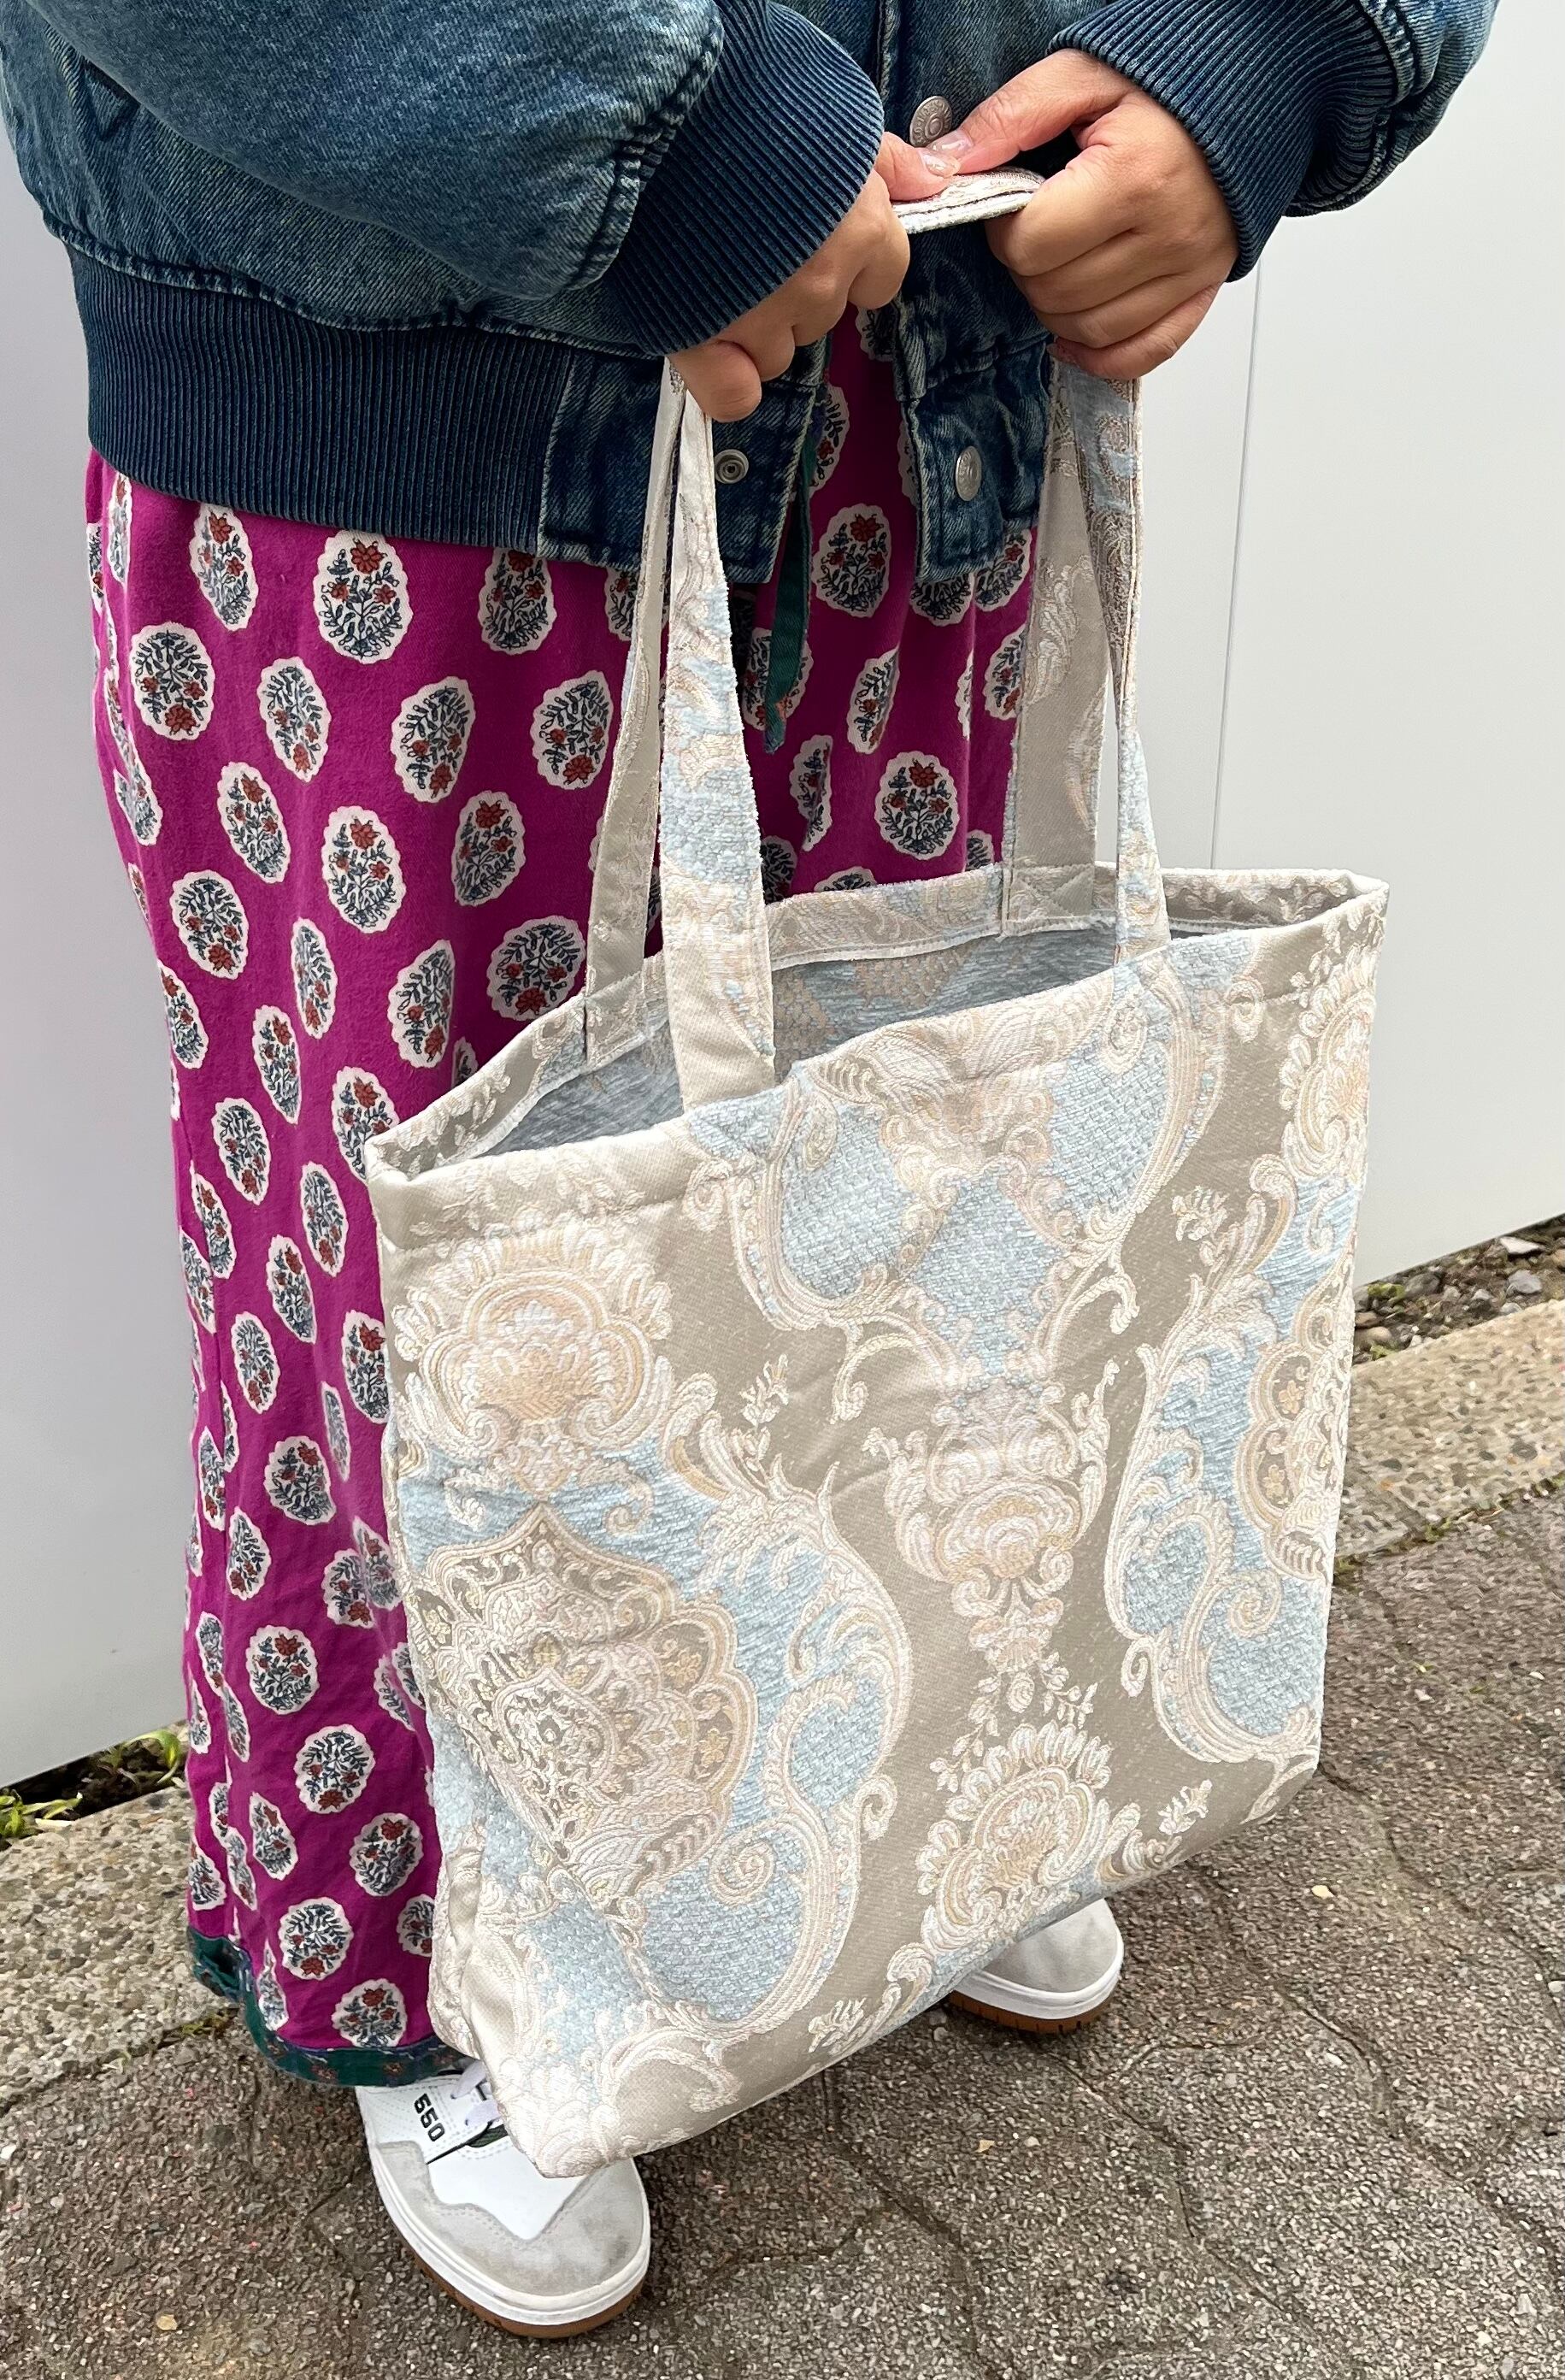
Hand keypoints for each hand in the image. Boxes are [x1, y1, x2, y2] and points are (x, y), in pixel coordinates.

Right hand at [670, 136, 946, 419]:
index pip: (881, 278)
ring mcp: (763, 316)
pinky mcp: (706, 341)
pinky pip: (735, 395)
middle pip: (821, 316)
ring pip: (775, 352)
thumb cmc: (751, 105)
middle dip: (793, 290)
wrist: (663, 111)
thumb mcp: (834, 118)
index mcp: (860, 229)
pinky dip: (727, 380)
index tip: (814, 241)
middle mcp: (820, 281)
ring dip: (752, 326)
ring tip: (711, 268)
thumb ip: (886, 160)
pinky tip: (709, 343)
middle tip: (748, 241)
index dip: (851, 264)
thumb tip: (936, 178)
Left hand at [929, 52, 1236, 376]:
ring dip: (1055, 306)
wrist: (1249, 94)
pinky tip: (1073, 331)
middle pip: (1054, 293)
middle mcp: (1167, 234)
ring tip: (1061, 260)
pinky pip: (1138, 354)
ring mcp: (1189, 271)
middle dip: (1028, 266)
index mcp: (1134, 177)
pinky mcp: (1201, 292)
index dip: (1005, 229)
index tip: (1015, 205)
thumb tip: (951, 162)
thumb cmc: (1166, 84)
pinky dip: (1098, 353)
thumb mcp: (1082, 73)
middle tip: (1040, 227)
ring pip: (1088, 329)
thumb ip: (1012, 115)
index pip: (1032, 245)